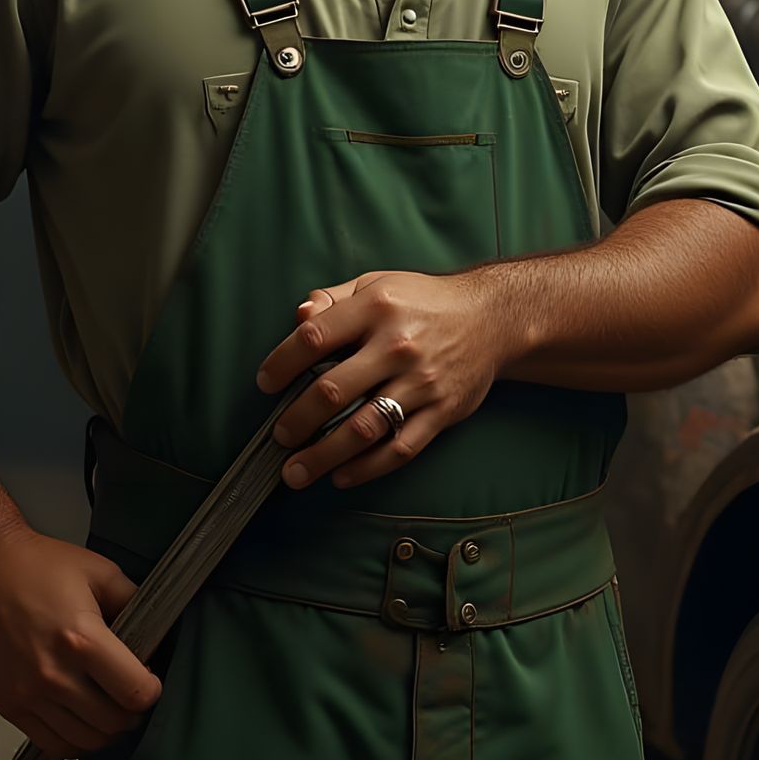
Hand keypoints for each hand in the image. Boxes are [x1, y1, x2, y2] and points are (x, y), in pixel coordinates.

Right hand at [0, 525, 160, 757]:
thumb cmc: (36, 565)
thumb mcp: (99, 571)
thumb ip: (133, 601)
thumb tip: (154, 632)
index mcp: (82, 638)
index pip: (134, 691)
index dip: (151, 690)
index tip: (150, 682)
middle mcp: (54, 674)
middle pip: (112, 722)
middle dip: (131, 712)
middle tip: (131, 695)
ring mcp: (28, 694)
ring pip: (84, 741)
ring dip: (104, 730)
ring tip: (108, 708)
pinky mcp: (9, 705)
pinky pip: (51, 743)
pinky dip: (73, 740)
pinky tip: (80, 719)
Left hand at [256, 268, 507, 491]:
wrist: (492, 317)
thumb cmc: (423, 301)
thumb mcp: (376, 284)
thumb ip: (333, 299)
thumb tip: (299, 316)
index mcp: (376, 308)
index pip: (315, 337)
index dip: (282, 363)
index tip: (266, 383)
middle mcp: (397, 345)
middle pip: (332, 390)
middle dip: (296, 420)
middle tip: (279, 437)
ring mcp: (421, 383)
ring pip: (363, 428)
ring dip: (323, 455)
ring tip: (296, 472)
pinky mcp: (442, 412)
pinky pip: (400, 448)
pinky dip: (367, 468)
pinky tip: (341, 475)